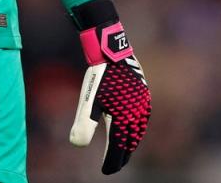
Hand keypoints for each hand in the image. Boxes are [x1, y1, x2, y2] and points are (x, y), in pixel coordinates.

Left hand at [68, 0, 150, 173]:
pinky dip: (135, 129)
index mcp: (125, 120)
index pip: (119, 150)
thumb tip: (76, 145)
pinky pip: (141, 119)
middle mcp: (138, 116)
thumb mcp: (87, 102)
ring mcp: (143, 105)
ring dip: (130, 143)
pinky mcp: (144, 95)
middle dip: (122, 156)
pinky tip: (129, 127)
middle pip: (131, 143)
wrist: (112, 50)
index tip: (105, 171)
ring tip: (122, 151)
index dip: (112, 162)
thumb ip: (83, 124)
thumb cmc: (99, 76)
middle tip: (114, 166)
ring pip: (138, 131)